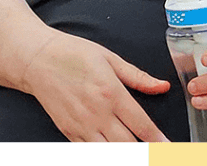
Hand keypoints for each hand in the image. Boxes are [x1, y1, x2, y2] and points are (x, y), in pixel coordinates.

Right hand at [19, 31, 170, 141]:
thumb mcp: (108, 58)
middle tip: (159, 153)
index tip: (170, 148)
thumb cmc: (71, 54)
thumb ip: (137, 76)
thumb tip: (161, 86)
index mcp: (111, 92)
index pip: (142, 125)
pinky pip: (90, 150)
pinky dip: (103, 150)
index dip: (159, 141)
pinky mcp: (69, 132)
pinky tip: (110, 144)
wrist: (36, 59)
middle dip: (147, 151)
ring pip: (110, 151)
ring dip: (124, 149)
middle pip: (129, 144)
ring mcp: (82, 125)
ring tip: (134, 146)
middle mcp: (97, 113)